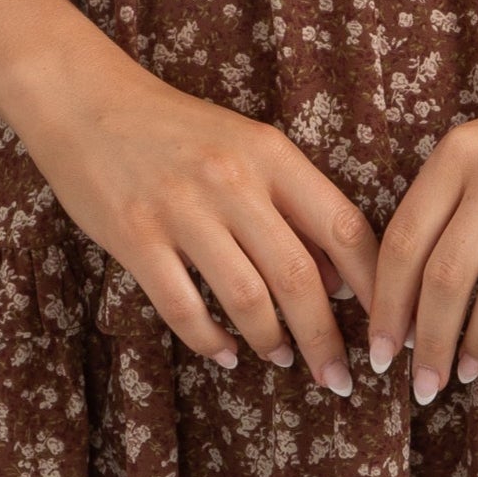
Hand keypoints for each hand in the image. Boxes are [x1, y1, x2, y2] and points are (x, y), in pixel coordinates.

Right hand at [13, 47, 379, 392]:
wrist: (86, 100)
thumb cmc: (176, 129)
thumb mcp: (247, 147)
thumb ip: (293, 204)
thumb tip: (338, 281)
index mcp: (271, 154)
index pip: (344, 228)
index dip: (375, 286)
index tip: (391, 326)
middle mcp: (232, 181)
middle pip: (301, 277)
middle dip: (327, 340)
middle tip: (339, 376)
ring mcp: (181, 210)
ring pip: (248, 299)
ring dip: (272, 342)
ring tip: (282, 359)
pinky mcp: (135, 237)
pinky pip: (184, 308)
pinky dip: (210, 341)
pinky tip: (225, 353)